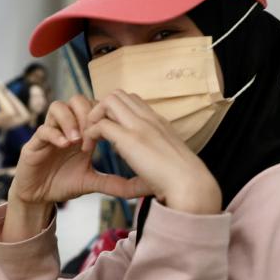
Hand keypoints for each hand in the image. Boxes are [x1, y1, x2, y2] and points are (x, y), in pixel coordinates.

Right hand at [9, 96, 150, 208]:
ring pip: (58, 106)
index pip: (94, 108)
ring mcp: (50, 132)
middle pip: (78, 100)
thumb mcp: (93, 182)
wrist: (39, 196)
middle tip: (94, 132)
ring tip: (78, 138)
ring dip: (71, 119)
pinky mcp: (34, 142)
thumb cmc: (64, 183)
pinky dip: (55, 133)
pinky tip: (65, 145)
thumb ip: (115, 183)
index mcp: (82, 132)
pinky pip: (43, 128)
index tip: (112, 135)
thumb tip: (142, 187)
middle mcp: (66, 127)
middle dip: (88, 113)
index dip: (104, 115)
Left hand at [83, 92, 221, 214]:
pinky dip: (90, 133)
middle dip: (100, 110)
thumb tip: (144, 166)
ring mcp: (140, 126)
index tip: (110, 132)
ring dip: (94, 117)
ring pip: (108, 101)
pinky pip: (101, 124)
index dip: (116, 111)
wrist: (190, 184)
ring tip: (91, 138)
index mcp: (158, 122)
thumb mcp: (168, 159)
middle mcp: (149, 119)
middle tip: (96, 133)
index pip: (132, 101)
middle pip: (117, 95)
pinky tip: (88, 149)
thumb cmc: (182, 179)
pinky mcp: (130, 139)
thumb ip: (154, 155)